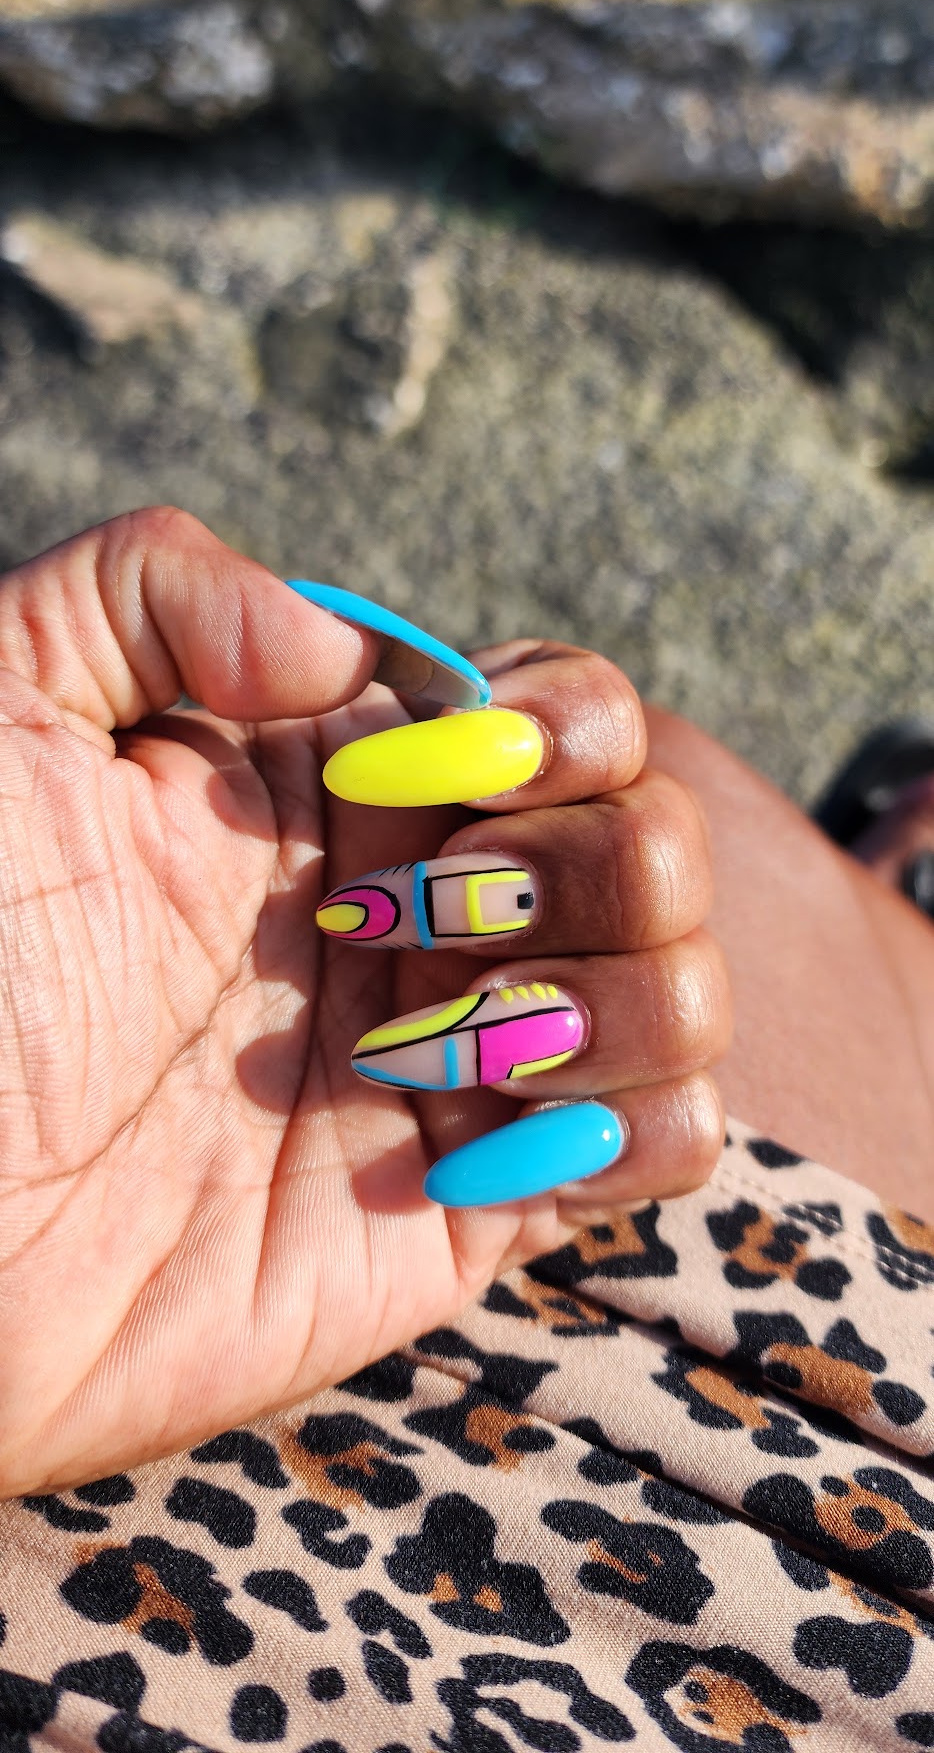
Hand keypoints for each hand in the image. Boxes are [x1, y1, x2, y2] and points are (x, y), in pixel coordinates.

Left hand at [0, 509, 727, 1491]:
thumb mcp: (1, 702)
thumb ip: (159, 585)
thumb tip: (349, 651)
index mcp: (341, 785)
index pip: (572, 712)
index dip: (565, 722)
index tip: (456, 763)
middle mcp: (426, 910)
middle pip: (661, 842)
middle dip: (582, 864)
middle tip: (405, 915)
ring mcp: (460, 1058)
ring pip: (691, 990)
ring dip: (607, 998)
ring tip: (427, 1040)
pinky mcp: (476, 1202)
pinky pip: (675, 1145)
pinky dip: (634, 1120)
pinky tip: (479, 1124)